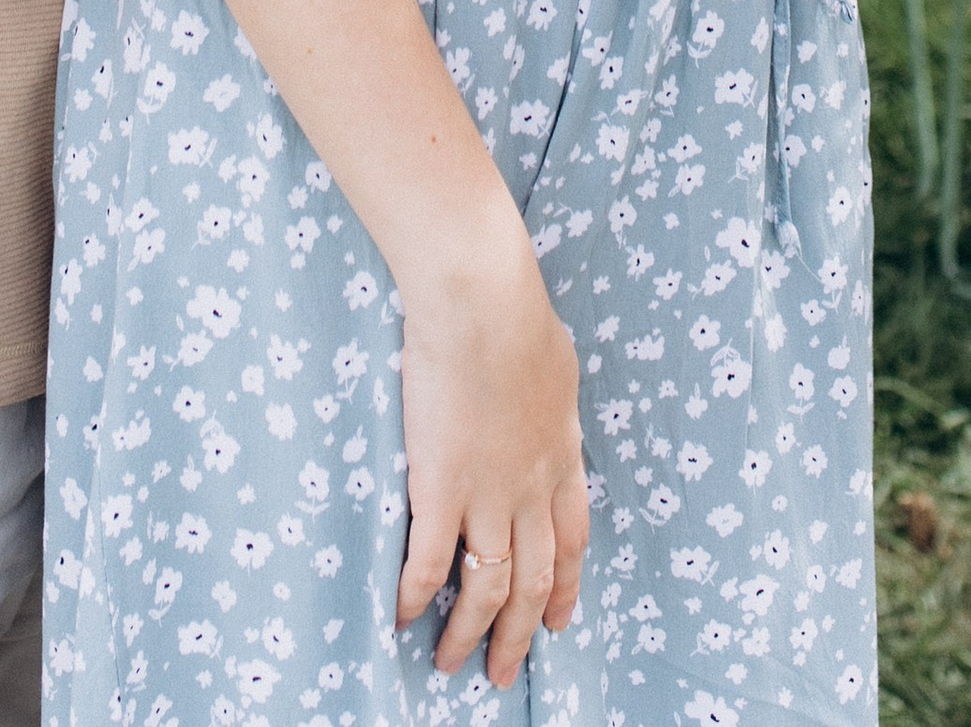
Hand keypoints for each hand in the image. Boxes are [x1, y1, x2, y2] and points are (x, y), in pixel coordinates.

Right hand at [397, 218, 589, 685]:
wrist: (483, 300)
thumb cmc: (514, 312)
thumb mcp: (556, 364)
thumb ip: (550, 402)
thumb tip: (547, 405)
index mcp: (561, 456)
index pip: (571, 541)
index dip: (565, 588)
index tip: (559, 622)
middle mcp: (532, 488)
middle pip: (534, 580)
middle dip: (519, 633)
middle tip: (504, 671)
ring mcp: (489, 492)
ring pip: (488, 586)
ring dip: (470, 632)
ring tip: (452, 663)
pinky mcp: (441, 487)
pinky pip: (431, 561)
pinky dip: (415, 595)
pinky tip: (398, 616)